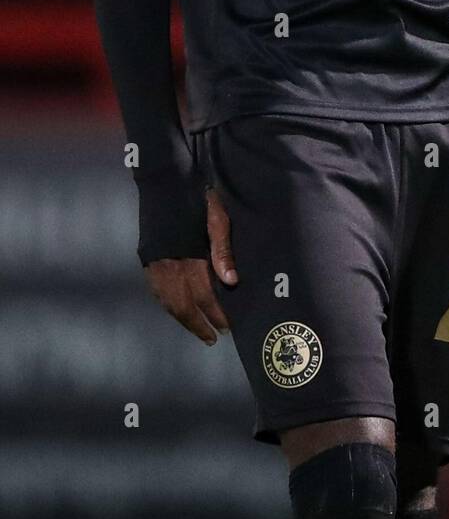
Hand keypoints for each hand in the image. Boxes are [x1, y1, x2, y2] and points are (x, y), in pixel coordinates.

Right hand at [144, 187, 237, 343]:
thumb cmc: (197, 198)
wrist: (164, 181)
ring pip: (167, 301)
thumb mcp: (217, 218)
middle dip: (199, 323)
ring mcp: (155, 263)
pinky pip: (157, 291)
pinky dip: (169, 305)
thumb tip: (231, 282)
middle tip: (213, 337)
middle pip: (183, 304)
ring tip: (199, 329)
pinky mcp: (147, 259)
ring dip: (183, 319)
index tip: (227, 327)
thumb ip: (223, 251)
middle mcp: (168, 265)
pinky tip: (179, 310)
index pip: (203, 294)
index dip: (215, 313)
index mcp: (188, 256)